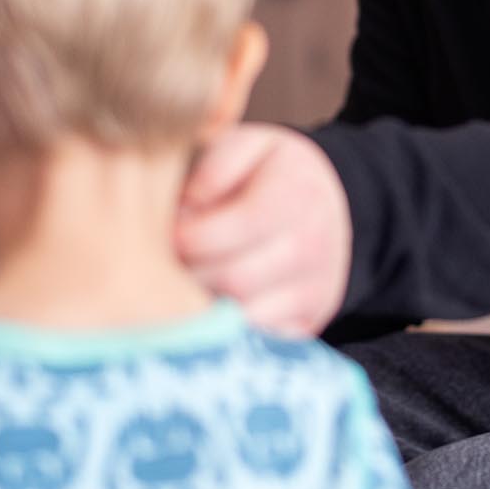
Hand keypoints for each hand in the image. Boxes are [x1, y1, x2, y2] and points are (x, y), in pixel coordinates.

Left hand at [177, 124, 351, 336]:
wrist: (328, 205)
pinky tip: (209, 308)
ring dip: (203, 306)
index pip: (227, 231)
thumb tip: (187, 206)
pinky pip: (261, 341)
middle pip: (233, 280)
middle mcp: (311, 246)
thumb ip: (213, 165)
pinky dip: (229, 332)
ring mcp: (314, 290)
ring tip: (181, 286)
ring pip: (245, 316)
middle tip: (161, 266)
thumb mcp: (247, 147)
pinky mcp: (308, 323)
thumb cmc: (269, 174)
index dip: (184, 238)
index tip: (166, 233)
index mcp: (294, 193)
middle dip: (188, 276)